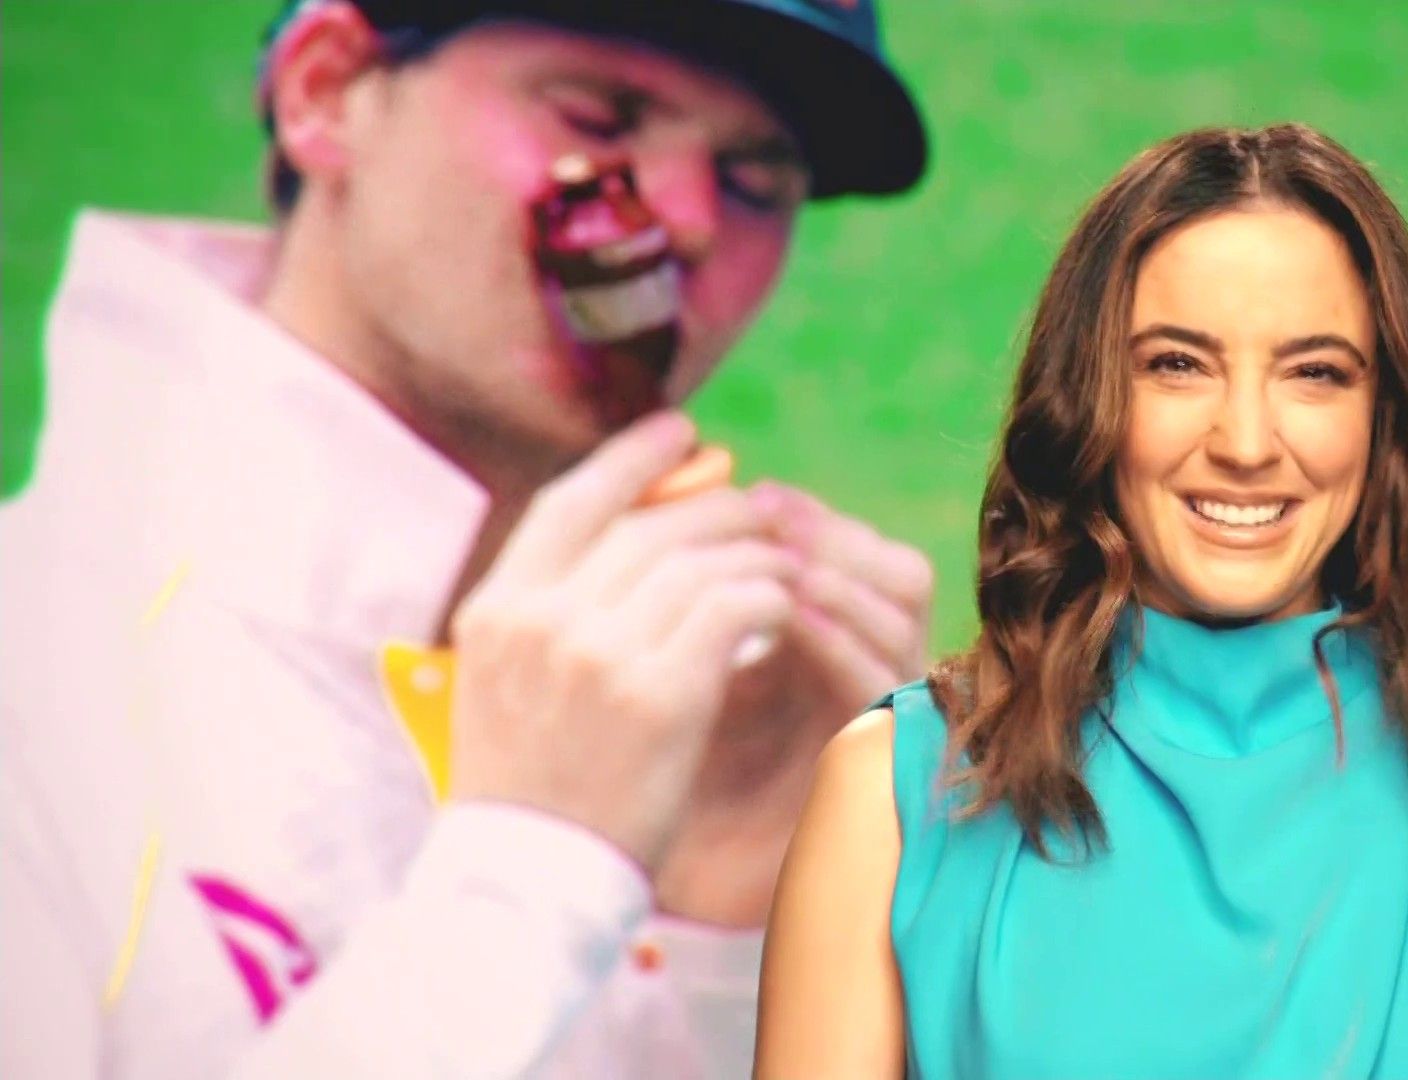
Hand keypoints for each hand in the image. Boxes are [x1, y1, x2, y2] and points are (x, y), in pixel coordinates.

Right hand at [445, 411, 798, 867]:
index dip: (632, 459)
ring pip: (699, 561)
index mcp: (496, 610)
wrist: (527, 881)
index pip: (571, 502)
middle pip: (647, 526)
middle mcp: (542, 618)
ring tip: (781, 559)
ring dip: (751, 553)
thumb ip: (546, 613)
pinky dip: (767, 598)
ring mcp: (598, 653)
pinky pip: (734, 608)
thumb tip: (622, 547)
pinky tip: (783, 607)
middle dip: (714, 507)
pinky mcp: (660, 694)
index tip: (681, 433)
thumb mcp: (502, 685)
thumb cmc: (527, 791)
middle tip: (758, 507)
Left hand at [650, 483, 932, 925]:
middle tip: (766, 510)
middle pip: (896, 570)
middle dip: (831, 530)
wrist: (631, 871)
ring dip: (838, 572)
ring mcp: (873, 713)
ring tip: (774, 554)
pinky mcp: (872, 760)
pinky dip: (838, 636)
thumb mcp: (654, 655)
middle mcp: (857, 671)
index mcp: (814, 642)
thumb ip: (675, 584)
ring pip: (902, 611)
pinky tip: (787, 613)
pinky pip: (882, 678)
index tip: (752, 491)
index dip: (811, 515)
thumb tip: (658, 484)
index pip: (851, 552)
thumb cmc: (631, 763)